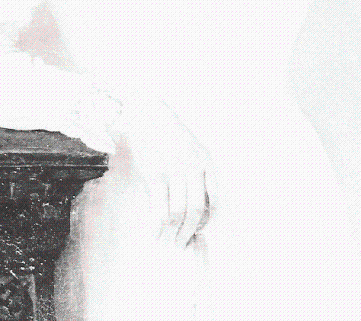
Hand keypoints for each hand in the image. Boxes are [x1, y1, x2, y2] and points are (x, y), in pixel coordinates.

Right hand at [112, 97, 213, 245]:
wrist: (146, 116)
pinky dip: (158, 227)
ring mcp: (174, 170)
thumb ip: (196, 175)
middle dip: (189, 232)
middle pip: (196, 211)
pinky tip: (155, 233)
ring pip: (178, 213)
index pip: (214, 201)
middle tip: (182, 244)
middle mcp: (193, 166)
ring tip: (168, 241)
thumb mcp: (191, 150)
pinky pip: (159, 209)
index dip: (206, 222)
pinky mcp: (154, 174)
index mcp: (206, 161)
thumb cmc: (168, 135)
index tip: (198, 232)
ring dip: (173, 233)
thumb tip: (193, 212)